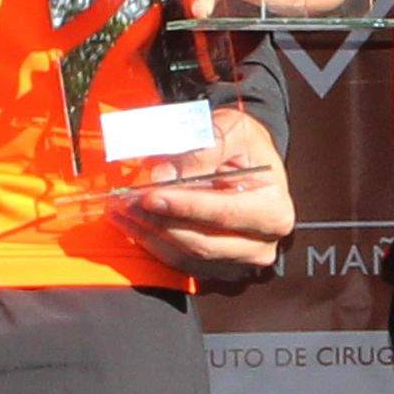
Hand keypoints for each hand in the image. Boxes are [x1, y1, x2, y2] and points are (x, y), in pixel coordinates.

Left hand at [112, 105, 293, 282]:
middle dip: (160, 221)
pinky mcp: (218, 265)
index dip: (186, 206)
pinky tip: (130, 223)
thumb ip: (203, 148)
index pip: (224, 213)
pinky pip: (179, 261)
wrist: (248, 158)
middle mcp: (262, 242)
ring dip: (150, 233)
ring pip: (187, 254)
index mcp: (273, 209)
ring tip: (120, 209)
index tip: (151, 195)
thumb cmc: (243, 143)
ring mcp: (239, 258)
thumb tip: (165, 174)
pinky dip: (152, 242)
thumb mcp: (232, 128)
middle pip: (203, 241)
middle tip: (125, 202)